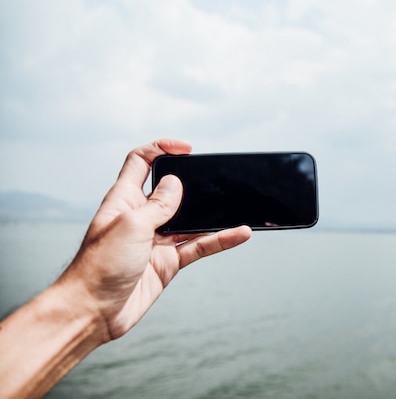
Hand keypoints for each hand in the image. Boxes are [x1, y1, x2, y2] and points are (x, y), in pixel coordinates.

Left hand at [61, 139, 251, 339]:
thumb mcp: (131, 225)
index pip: (141, 162)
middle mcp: (142, 216)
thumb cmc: (99, 267)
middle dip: (193, 182)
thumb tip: (176, 183)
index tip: (186, 149)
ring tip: (236, 205)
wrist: (92, 312)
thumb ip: (158, 204)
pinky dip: (220, 240)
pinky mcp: (168, 262)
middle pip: (171, 190)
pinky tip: (239, 234)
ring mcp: (156, 240)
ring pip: (191, 220)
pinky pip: (199, 245)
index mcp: (124, 200)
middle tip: (216, 179)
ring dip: (212, 214)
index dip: (161, 149)